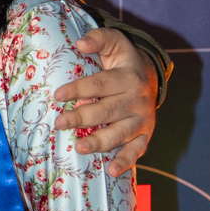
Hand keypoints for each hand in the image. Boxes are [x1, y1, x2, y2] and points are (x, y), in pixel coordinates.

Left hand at [54, 27, 158, 177]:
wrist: (151, 77)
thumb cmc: (123, 61)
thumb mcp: (115, 43)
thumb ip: (98, 38)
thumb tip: (80, 43)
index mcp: (128, 77)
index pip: (101, 84)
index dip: (79, 89)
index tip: (58, 95)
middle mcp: (137, 100)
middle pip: (107, 111)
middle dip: (82, 118)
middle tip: (59, 124)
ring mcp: (142, 120)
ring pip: (120, 134)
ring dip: (100, 142)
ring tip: (79, 147)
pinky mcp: (145, 136)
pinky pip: (136, 151)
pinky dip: (126, 162)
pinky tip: (112, 172)